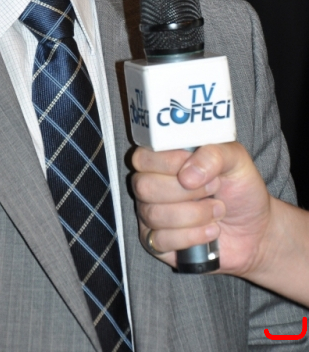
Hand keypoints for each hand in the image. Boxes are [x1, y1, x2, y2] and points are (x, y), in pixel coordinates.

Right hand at [131, 142, 272, 277]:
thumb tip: (187, 174)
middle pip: (144, 186)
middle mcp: (152, 185)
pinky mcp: (157, 243)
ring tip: (217, 211)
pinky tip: (211, 231)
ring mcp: (151, 214)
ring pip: (153, 214)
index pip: (143, 157)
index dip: (167, 162)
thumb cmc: (241, 190)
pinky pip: (161, 240)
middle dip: (183, 191)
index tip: (195, 166)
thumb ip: (213, 154)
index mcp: (163, 159)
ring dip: (193, 214)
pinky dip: (192, 236)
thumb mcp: (236, 160)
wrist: (255, 231)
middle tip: (213, 189)